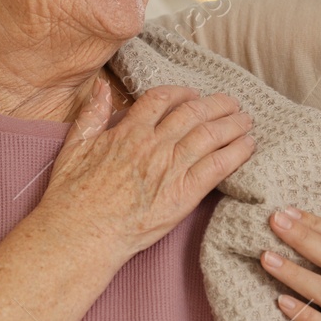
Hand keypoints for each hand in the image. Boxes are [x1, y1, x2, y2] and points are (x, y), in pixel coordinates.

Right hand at [37, 76, 255, 262]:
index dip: (182, 93)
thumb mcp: (73, 147)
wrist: (81, 234)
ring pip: (210, 136)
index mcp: (128, 131)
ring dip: (232, 124)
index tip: (192, 95)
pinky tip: (248, 146)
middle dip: (216, 105)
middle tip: (231, 103)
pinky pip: (217, 167)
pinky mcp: (184, 195)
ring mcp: (171, 169)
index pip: (162, 99)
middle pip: (194, 114)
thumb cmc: (71, 196)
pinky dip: (236, 153)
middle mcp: (154, 145)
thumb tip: (101, 86)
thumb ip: (91, 114)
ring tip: (246, 120)